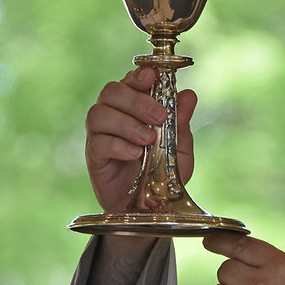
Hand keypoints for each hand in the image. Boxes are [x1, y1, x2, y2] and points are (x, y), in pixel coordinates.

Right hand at [85, 67, 197, 215]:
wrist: (149, 210)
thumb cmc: (162, 177)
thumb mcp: (179, 150)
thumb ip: (181, 123)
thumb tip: (189, 94)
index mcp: (134, 108)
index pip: (130, 81)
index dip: (138, 75)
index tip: (152, 77)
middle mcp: (113, 116)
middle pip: (111, 91)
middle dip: (137, 100)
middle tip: (159, 117)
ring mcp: (100, 135)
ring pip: (99, 113)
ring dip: (127, 123)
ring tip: (148, 140)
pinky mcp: (94, 157)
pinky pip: (98, 142)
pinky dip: (118, 145)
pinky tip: (135, 155)